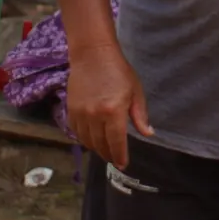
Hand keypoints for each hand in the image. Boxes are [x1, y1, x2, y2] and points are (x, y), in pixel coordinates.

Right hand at [67, 43, 152, 168]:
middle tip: (115, 159)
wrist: (92, 55)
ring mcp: (80, 114)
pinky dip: (84, 139)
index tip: (123, 164)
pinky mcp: (70, 110)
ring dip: (96, 148)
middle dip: (109, 155)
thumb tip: (148, 134)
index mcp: (113, 111)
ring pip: (87, 141)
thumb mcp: (135, 91)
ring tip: (104, 150)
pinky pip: (76, 132)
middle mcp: (95, 116)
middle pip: (100, 144)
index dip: (120, 156)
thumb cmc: (119, 71)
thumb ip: (140, 115)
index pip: (116, 142)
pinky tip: (91, 139)